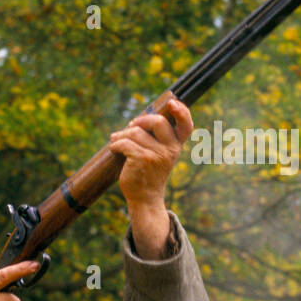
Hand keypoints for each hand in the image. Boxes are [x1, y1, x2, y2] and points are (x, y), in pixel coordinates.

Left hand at [108, 98, 193, 212]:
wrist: (145, 197)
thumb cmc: (149, 172)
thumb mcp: (159, 154)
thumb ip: (155, 137)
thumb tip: (136, 119)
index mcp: (176, 146)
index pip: (186, 125)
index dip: (182, 111)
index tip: (172, 103)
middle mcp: (170, 149)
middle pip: (157, 121)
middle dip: (140, 121)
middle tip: (130, 126)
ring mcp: (157, 155)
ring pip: (135, 132)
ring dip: (121, 135)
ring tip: (116, 141)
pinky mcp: (142, 159)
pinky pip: (124, 143)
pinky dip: (115, 144)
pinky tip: (114, 149)